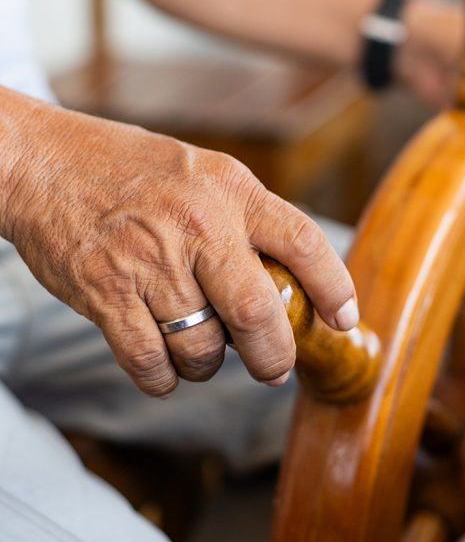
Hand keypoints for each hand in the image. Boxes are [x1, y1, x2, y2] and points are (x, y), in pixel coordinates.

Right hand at [4, 99, 357, 397]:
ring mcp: (149, 261)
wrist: (41, 162)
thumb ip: (243, 217)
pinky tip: (164, 369)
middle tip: (274, 368)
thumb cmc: (125, 169)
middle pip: (258, 312)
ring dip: (208, 365)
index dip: (334, 286)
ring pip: (203, 346)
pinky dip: (163, 379)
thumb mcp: (200, 171)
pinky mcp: (105, 293)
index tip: (345, 319)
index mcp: (229, 188)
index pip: (302, 240)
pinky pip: (150, 362)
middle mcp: (196, 223)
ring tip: (201, 353)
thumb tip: (289, 278)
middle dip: (274, 356)